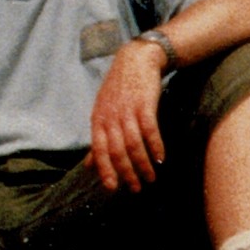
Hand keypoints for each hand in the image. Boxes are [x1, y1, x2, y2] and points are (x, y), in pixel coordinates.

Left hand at [91, 42, 168, 192]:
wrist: (135, 60)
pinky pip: (149, 130)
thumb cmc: (119, 90)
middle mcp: (110, 117)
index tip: (112, 189)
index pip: (98, 150)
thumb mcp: (103, 113)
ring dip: (143, 164)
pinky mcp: (144, 104)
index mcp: (97, 120)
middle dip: (126, 173)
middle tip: (136, 189)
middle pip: (117, 151)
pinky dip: (155, 147)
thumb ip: (99, 140)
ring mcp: (126, 110)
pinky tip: (161, 159)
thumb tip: (89, 166)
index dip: (105, 170)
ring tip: (151, 178)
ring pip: (133, 144)